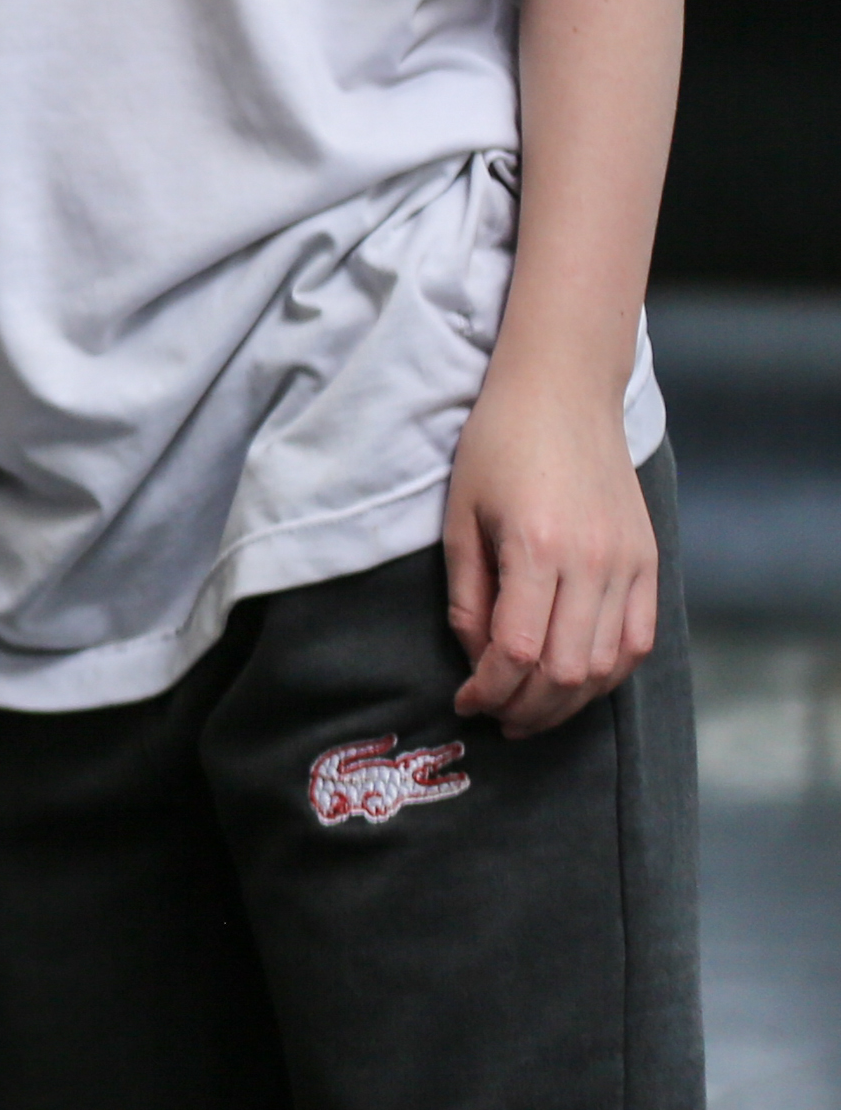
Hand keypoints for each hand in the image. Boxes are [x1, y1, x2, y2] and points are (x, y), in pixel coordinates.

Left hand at [445, 364, 659, 736]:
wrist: (563, 392)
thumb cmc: (497, 444)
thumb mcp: (460, 515)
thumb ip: (467, 595)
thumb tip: (476, 659)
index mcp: (537, 546)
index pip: (519, 651)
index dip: (490, 689)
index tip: (466, 701)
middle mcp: (594, 562)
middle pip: (569, 672)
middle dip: (527, 707)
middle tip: (496, 716)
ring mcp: (630, 564)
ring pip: (610, 666)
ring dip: (570, 701)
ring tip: (531, 709)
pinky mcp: (650, 561)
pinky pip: (640, 640)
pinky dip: (609, 673)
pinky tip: (577, 681)